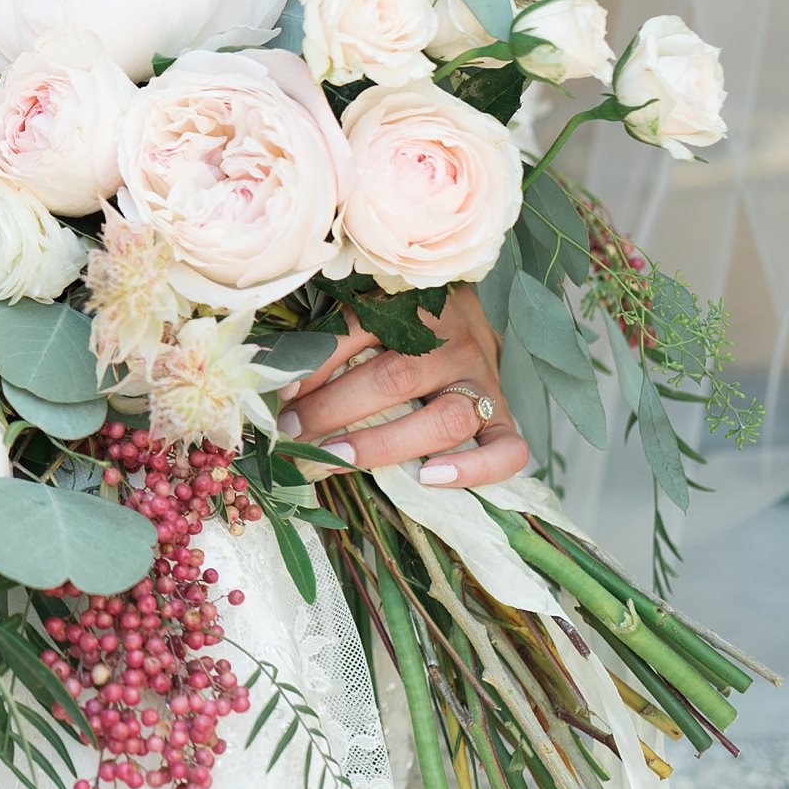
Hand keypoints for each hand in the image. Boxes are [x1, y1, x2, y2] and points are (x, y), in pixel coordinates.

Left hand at [274, 287, 526, 486]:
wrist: (472, 312)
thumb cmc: (405, 321)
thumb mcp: (370, 313)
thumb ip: (334, 340)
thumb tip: (284, 389)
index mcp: (413, 308)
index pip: (360, 332)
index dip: (316, 366)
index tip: (281, 394)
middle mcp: (452, 343)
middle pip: (394, 380)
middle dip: (334, 411)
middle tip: (293, 432)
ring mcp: (483, 380)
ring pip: (443, 418)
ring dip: (382, 444)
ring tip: (334, 458)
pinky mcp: (505, 414)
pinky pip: (507, 449)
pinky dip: (474, 470)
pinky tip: (429, 479)